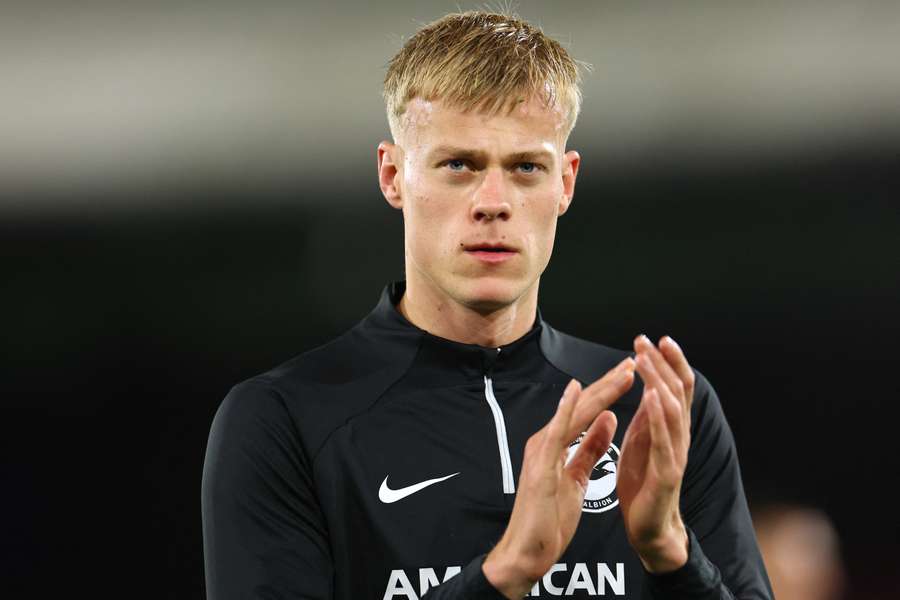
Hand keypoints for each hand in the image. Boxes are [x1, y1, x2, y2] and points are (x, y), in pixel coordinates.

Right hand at [483, 357, 634, 598]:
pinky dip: (566, 409)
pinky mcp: (540, 466)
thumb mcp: (577, 478)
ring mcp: (541, 452)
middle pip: (582, 406)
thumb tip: (608, 419)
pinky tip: (577, 390)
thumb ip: (590, 448)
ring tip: (622, 372)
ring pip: (574, 413)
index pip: (587, 412)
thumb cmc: (549, 519)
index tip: (631, 373)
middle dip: (609, 383)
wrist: (526, 552)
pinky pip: (556, 433)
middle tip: (632, 362)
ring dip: (599, 390)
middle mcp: (545, 441)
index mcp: (555, 444)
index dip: (609, 391)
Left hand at [617, 335, 694, 572]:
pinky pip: (665, 439)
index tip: (650, 339)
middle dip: (662, 362)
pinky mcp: (667, 472)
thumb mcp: (642, 441)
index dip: (665, 361)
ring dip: (658, 380)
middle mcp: (679, 435)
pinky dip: (659, 415)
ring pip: (671, 409)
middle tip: (645, 339)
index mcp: (670, 427)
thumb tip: (650, 385)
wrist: (649, 528)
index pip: (673, 386)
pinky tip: (652, 395)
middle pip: (677, 390)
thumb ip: (649, 415)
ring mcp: (676, 452)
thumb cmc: (644, 484)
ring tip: (645, 359)